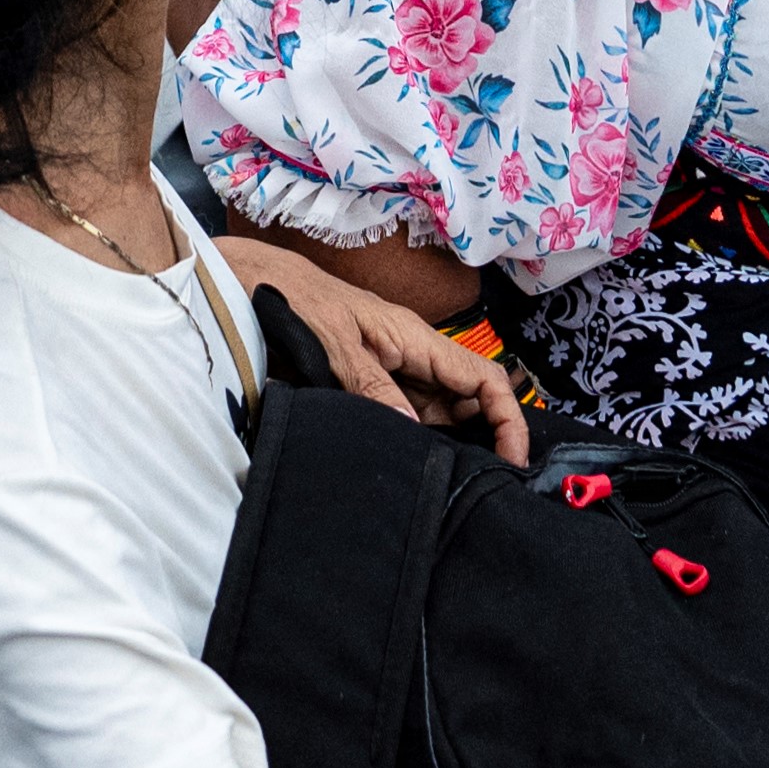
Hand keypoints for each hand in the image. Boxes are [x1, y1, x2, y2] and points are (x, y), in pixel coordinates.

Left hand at [222, 243, 525, 453]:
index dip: (508, 418)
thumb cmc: (298, 303)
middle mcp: (414, 355)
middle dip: (485, 437)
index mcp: (416, 339)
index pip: (484, 378)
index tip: (511, 458)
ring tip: (452, 482)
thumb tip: (411, 430)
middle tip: (483, 482)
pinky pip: (409, 413)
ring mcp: (395, 369)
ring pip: (442, 411)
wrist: (257, 284)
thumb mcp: (334, 346)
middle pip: (470, 400)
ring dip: (452, 442)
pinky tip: (416, 463)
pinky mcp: (373, 381)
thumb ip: (371, 387)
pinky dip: (420, 438)